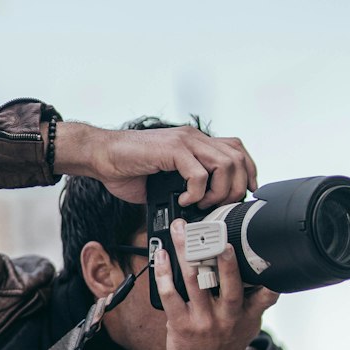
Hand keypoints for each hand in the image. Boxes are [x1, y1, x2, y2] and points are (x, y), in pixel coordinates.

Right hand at [54, 121, 257, 208]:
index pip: (237, 149)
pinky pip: (199, 173)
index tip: (245, 193)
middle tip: (219, 206)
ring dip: (218, 192)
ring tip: (201, 204)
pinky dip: (196, 193)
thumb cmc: (128, 168)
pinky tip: (183, 200)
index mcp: (195, 142)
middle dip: (236, 188)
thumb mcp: (166, 179)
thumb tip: (203, 211)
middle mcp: (194, 138)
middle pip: (238, 159)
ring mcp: (184, 141)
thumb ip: (188, 186)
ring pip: (225, 165)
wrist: (100, 155)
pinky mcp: (172, 150)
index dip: (248, 171)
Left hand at [154, 218, 279, 349]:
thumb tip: (268, 275)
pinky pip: (171, 295)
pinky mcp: (181, 324)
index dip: (267, 276)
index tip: (264, 254)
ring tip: (181, 232)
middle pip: (227, 282)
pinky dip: (164, 274)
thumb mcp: (250, 326)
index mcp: (247, 314)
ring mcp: (203, 320)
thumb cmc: (226, 347)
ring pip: (195, 281)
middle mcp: (227, 316)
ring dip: (186, 253)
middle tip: (216, 234)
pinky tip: (162, 256)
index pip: (264, 293)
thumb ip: (258, 301)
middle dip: (221, 256)